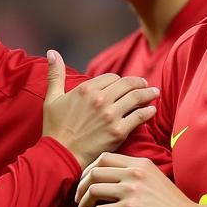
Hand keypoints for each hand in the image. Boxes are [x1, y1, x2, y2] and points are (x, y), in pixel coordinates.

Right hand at [42, 50, 158, 167]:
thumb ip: (55, 74)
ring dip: (148, 93)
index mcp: (86, 89)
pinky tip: (152, 110)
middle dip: (139, 83)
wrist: (60, 155)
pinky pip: (139, 117)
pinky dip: (148, 112)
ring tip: (154, 93)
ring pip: (136, 97)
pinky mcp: (118, 131)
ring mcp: (111, 115)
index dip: (119, 80)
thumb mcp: (52, 98)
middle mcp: (100, 99)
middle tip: (145, 84)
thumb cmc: (55, 128)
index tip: (123, 84)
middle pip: (127, 84)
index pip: (112, 77)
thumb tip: (51, 52)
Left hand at [76, 152, 202, 206]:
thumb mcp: (154, 181)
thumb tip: (112, 186)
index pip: (104, 158)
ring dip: (82, 204)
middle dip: (81, 186)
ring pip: (93, 191)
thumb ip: (135, 178)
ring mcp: (132, 190)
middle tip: (78, 199)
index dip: (89, 170)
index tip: (85, 183)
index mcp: (140, 163)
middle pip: (94, 172)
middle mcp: (135, 172)